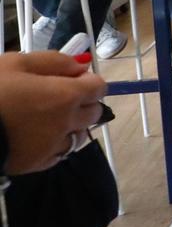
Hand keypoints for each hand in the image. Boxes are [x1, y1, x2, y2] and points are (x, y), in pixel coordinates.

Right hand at [0, 51, 108, 173]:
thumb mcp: (16, 63)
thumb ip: (54, 62)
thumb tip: (81, 66)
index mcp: (66, 96)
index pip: (99, 88)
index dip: (88, 81)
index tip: (72, 79)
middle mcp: (67, 123)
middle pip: (94, 112)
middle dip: (84, 103)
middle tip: (58, 97)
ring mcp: (54, 146)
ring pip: (79, 135)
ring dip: (71, 126)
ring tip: (45, 119)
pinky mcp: (38, 165)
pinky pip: (58, 153)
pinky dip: (54, 144)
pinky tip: (36, 137)